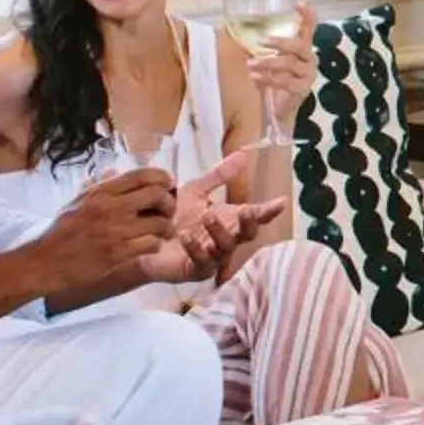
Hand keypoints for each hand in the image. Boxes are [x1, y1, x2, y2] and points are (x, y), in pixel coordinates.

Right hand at [30, 170, 185, 292]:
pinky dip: (156, 245)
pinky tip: (150, 246)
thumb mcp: (75, 202)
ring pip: (160, 223)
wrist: (44, 262)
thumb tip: (114, 171)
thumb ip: (97, 186)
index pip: (143, 175)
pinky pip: (151, 245)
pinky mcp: (118, 253)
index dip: (163, 177)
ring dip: (167, 228)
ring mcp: (115, 231)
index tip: (168, 185)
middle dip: (170, 203)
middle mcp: (110, 208)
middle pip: (158, 195)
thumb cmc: (59, 232)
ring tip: (164, 232)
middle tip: (168, 211)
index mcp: (101, 192)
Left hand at [167, 149, 282, 276]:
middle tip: (247, 211)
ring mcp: (212, 257)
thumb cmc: (172, 216)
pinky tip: (186, 236)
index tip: (281, 202)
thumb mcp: (196, 191)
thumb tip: (244, 154)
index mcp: (228, 220)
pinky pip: (202, 263)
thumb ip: (219, 176)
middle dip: (249, 224)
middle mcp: (225, 239)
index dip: (268, 210)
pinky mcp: (194, 270)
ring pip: (226, 248)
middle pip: (246, 235)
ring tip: (208, 217)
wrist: (142, 234)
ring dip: (220, 233)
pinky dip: (196, 249)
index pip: (253, 215)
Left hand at [245, 5, 317, 108]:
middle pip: (299, 45)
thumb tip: (224, 26)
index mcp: (301, 48)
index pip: (309, 28)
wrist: (276, 111)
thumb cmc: (270, 82)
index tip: (298, 4)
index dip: (306, 15)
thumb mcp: (263, 60)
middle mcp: (309, 59)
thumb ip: (255, 45)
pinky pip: (286, 81)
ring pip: (289, 63)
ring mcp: (308, 74)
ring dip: (268, 63)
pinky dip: (268, 79)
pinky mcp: (303, 90)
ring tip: (250, 64)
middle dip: (279, 42)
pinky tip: (255, 78)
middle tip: (261, 40)